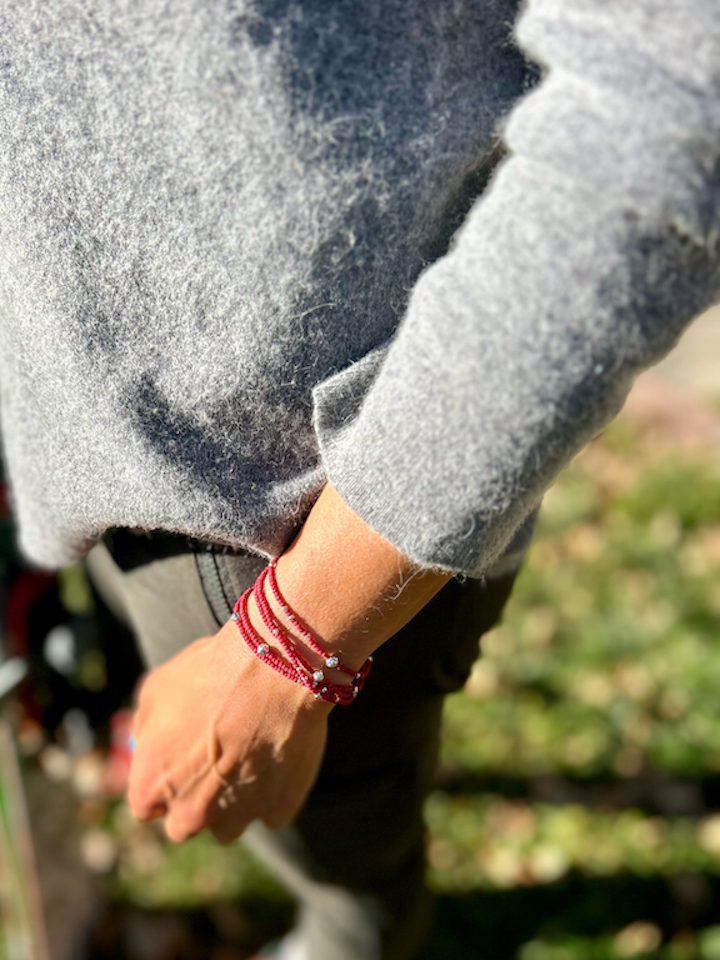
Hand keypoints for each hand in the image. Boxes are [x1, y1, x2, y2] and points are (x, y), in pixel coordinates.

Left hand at [127, 619, 331, 842]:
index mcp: (152, 786)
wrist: (275, 669)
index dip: (164, 781)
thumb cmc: (212, 672)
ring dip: (234, 802)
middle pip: (185, 823)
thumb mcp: (158, 689)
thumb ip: (147, 727)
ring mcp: (238, 816)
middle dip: (195, 800)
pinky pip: (272, 810)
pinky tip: (276, 755)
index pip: (147, 804)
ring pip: (229, 825)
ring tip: (248, 757)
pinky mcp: (279, 810)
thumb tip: (148, 742)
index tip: (179, 762)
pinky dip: (273, 792)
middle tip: (213, 763)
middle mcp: (191, 813)